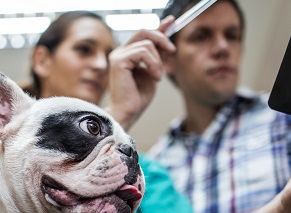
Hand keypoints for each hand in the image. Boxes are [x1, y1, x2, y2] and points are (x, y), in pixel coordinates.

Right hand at [104, 16, 175, 130]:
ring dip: (158, 61)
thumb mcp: (153, 72)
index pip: (144, 35)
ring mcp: (117, 55)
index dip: (158, 27)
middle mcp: (120, 52)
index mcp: (127, 54)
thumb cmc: (137, 97)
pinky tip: (154, 77)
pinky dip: (153, 64)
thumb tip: (166, 42)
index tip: (171, 21)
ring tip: (158, 76)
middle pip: (144, 32)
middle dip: (161, 38)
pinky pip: (142, 52)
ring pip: (147, 44)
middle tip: (172, 50)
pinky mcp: (118, 61)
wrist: (128, 112)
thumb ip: (157, 57)